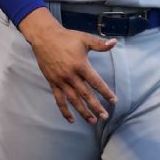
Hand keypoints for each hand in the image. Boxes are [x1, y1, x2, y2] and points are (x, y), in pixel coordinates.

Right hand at [18, 8, 117, 124]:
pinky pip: (59, 100)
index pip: (96, 82)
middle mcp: (70, 76)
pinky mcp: (52, 83)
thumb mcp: (85, 39)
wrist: (45, 38)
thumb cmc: (67, 38)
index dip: (105, 92)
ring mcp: (60, 81)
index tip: (113, 101)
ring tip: (92, 121)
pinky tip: (71, 119)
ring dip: (83, 112)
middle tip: (104, 116)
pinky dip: (64, 111)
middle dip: (96, 106)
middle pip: (85, 95)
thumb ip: (100, 44)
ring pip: (73, 100)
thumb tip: (115, 42)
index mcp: (80, 65)